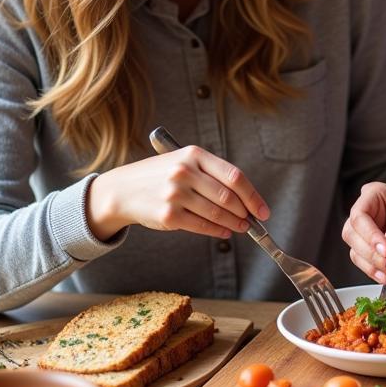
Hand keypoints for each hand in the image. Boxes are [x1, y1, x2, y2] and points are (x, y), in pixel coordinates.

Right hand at [86, 145, 269, 240]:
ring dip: (234, 224)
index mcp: (194, 155)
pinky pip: (202, 226)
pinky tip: (224, 232)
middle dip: (245, 213)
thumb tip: (245, 199)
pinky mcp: (168, 215)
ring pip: (217, 214)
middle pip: (228, 197)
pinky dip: (218, 231)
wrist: (122, 189)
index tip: (262, 209)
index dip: (253, 196)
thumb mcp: (185, 162)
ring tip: (241, 227)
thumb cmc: (161, 175)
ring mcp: (175, 194)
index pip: (234, 176)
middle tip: (253, 221)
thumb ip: (213, 175)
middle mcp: (184, 172)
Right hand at [341, 182, 385, 283]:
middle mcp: (370, 213)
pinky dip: (374, 272)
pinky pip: (366, 263)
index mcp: (377, 195)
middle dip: (370, 253)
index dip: (368, 234)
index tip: (385, 249)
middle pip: (352, 235)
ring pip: (356, 251)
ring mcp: (373, 233)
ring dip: (372, 266)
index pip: (360, 215)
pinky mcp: (379, 251)